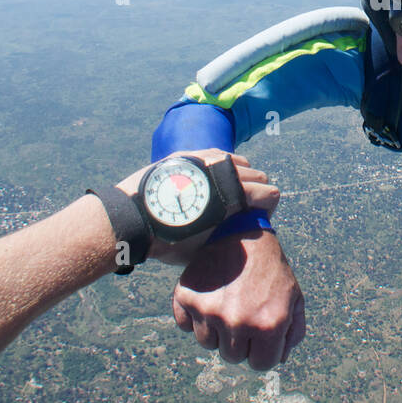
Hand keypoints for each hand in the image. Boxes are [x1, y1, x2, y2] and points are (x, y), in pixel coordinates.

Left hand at [114, 150, 280, 265]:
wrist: (131, 220)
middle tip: (241, 209)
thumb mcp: (206, 249)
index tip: (255, 220)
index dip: (266, 209)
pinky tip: (207, 181)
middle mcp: (225, 170)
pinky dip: (219, 166)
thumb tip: (244, 233)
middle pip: (258, 176)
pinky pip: (217, 154)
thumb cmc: (169, 241)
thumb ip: (231, 237)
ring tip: (222, 194)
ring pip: (239, 161)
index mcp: (235, 194)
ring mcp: (207, 158)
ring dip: (238, 177)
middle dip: (255, 193)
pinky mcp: (189, 153)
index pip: (270, 193)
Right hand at [172, 230, 304, 370]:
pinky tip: (209, 296)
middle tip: (243, 313)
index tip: (260, 335)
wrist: (243, 232)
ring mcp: (209, 311)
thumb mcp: (294, 297)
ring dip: (216, 329)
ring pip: (207, 343)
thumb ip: (294, 332)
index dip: (262, 351)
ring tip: (227, 302)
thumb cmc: (271, 268)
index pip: (260, 365)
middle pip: (232, 357)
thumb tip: (279, 358)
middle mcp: (237, 322)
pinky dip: (194, 316)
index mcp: (268, 324)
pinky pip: (185, 325)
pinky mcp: (187, 297)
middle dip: (239, 340)